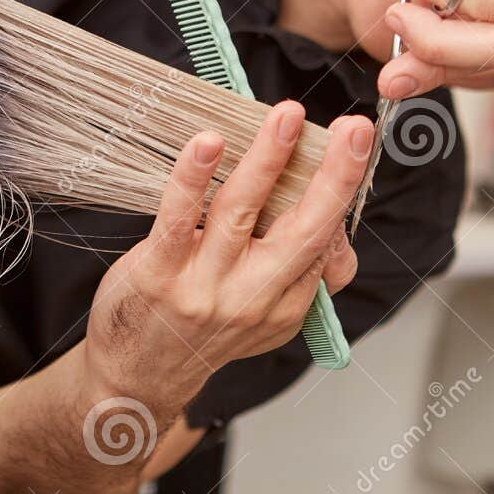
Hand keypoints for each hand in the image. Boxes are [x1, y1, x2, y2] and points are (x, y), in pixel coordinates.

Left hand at [85, 101, 370, 413]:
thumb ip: (301, 270)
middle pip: (304, 230)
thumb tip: (335, 226)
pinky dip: (193, 179)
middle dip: (335, 176)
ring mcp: (205, 285)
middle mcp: (252, 295)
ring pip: (241, 213)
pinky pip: (179, 220)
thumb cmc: (202, 329)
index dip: (342, 191)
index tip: (355, 142)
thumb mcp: (266, 317)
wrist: (138, 376)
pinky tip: (207, 143)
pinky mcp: (159, 274)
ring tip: (285, 117)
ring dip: (267, 161)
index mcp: (286, 303)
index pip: (326, 244)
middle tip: (354, 128)